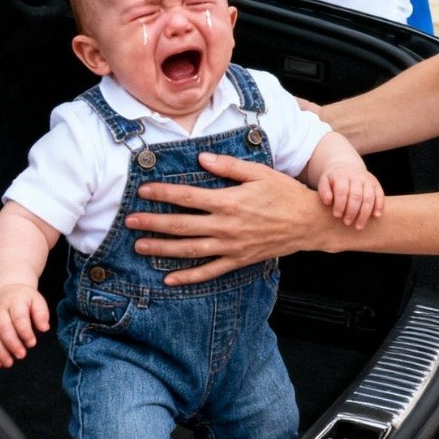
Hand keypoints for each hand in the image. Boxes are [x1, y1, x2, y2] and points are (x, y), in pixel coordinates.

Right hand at [0, 284, 49, 368]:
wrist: (6, 291)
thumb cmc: (24, 300)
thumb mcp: (36, 300)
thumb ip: (41, 314)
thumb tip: (45, 328)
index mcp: (15, 302)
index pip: (19, 318)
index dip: (25, 332)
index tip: (32, 343)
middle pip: (3, 329)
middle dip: (12, 344)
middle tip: (21, 355)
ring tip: (9, 363)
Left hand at [128, 154, 329, 283]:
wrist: (308, 223)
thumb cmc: (285, 193)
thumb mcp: (259, 173)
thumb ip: (229, 167)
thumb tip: (201, 159)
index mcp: (229, 201)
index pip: (187, 197)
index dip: (163, 193)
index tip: (144, 191)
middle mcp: (226, 226)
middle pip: (181, 225)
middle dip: (153, 223)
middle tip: (129, 221)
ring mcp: (231, 246)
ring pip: (189, 250)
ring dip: (162, 249)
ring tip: (140, 246)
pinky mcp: (238, 260)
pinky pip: (209, 272)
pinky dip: (188, 277)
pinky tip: (169, 279)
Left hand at [317, 164, 383, 228]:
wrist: (346, 168)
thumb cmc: (333, 180)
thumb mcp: (324, 182)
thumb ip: (324, 191)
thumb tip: (329, 202)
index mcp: (342, 176)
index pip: (342, 191)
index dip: (340, 204)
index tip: (337, 215)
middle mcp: (356, 176)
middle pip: (356, 196)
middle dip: (352, 211)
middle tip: (347, 223)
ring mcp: (368, 180)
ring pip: (369, 197)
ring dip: (365, 213)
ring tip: (359, 226)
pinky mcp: (376, 183)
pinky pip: (380, 195)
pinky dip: (379, 205)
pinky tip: (376, 216)